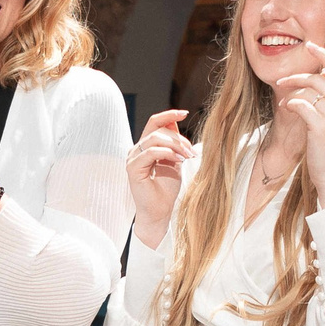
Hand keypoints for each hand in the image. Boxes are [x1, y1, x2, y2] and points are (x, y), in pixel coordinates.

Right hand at [128, 108, 193, 243]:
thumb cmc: (166, 191)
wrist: (159, 212)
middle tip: (191, 151)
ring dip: (175, 145)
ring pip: (155, 138)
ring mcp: (133, 158)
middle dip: (178, 137)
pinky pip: (151, 152)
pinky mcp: (133, 168)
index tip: (185, 113)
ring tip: (187, 156)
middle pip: (157, 129)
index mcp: (145, 147)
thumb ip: (174, 145)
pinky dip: (168, 153)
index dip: (168, 115)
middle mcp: (137, 150)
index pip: (154, 123)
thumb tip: (175, 123)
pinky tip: (179, 160)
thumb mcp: (174, 162)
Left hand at [273, 42, 324, 204]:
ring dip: (291, 92)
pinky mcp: (322, 127)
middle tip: (283, 80)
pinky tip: (285, 108)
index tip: (311, 46)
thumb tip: (318, 78)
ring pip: (310, 90)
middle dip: (299, 75)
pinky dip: (291, 103)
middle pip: (321, 77)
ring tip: (283, 101)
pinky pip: (302, 104)